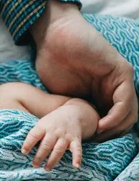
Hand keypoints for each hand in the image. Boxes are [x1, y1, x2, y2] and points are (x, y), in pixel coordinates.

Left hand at [21, 106, 83, 170]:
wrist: (73, 113)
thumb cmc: (52, 122)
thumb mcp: (42, 123)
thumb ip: (36, 134)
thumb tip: (25, 149)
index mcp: (43, 126)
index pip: (34, 135)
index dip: (28, 144)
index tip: (24, 152)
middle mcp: (54, 131)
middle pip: (46, 145)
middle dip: (39, 156)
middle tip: (35, 165)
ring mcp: (65, 136)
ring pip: (58, 150)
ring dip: (52, 161)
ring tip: (46, 168)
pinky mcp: (76, 140)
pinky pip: (77, 150)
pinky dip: (77, 158)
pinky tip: (76, 166)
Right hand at [31, 0, 136, 140]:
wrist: (54, 37)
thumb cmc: (52, 62)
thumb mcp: (62, 95)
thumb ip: (72, 110)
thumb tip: (69, 132)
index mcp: (100, 94)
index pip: (112, 122)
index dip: (101, 136)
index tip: (84, 143)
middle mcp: (113, 88)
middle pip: (125, 121)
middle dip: (110, 136)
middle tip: (92, 142)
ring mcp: (119, 80)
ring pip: (129, 114)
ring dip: (114, 130)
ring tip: (95, 135)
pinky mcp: (122, 72)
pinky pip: (125, 102)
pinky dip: (115, 117)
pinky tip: (100, 124)